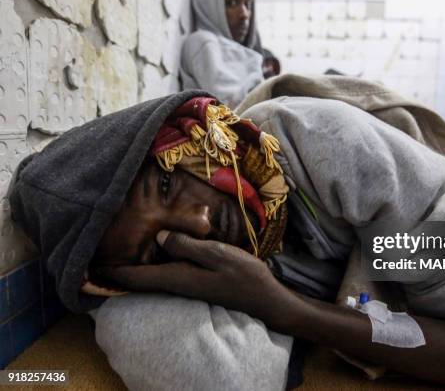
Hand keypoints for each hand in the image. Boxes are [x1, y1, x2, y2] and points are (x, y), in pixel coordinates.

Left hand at [98, 231, 292, 322]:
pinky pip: (165, 272)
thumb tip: (160, 237)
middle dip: (116, 268)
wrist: (265, 299)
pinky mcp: (195, 281)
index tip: (88, 263)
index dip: (111, 271)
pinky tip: (154, 250)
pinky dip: (152, 263)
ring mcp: (186, 284)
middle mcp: (176, 283)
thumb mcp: (217, 255)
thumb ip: (188, 246)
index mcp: (177, 277)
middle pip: (139, 279)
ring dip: (133, 266)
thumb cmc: (244, 276)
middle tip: (96, 252)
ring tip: (116, 250)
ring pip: (151, 274)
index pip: (135, 277)